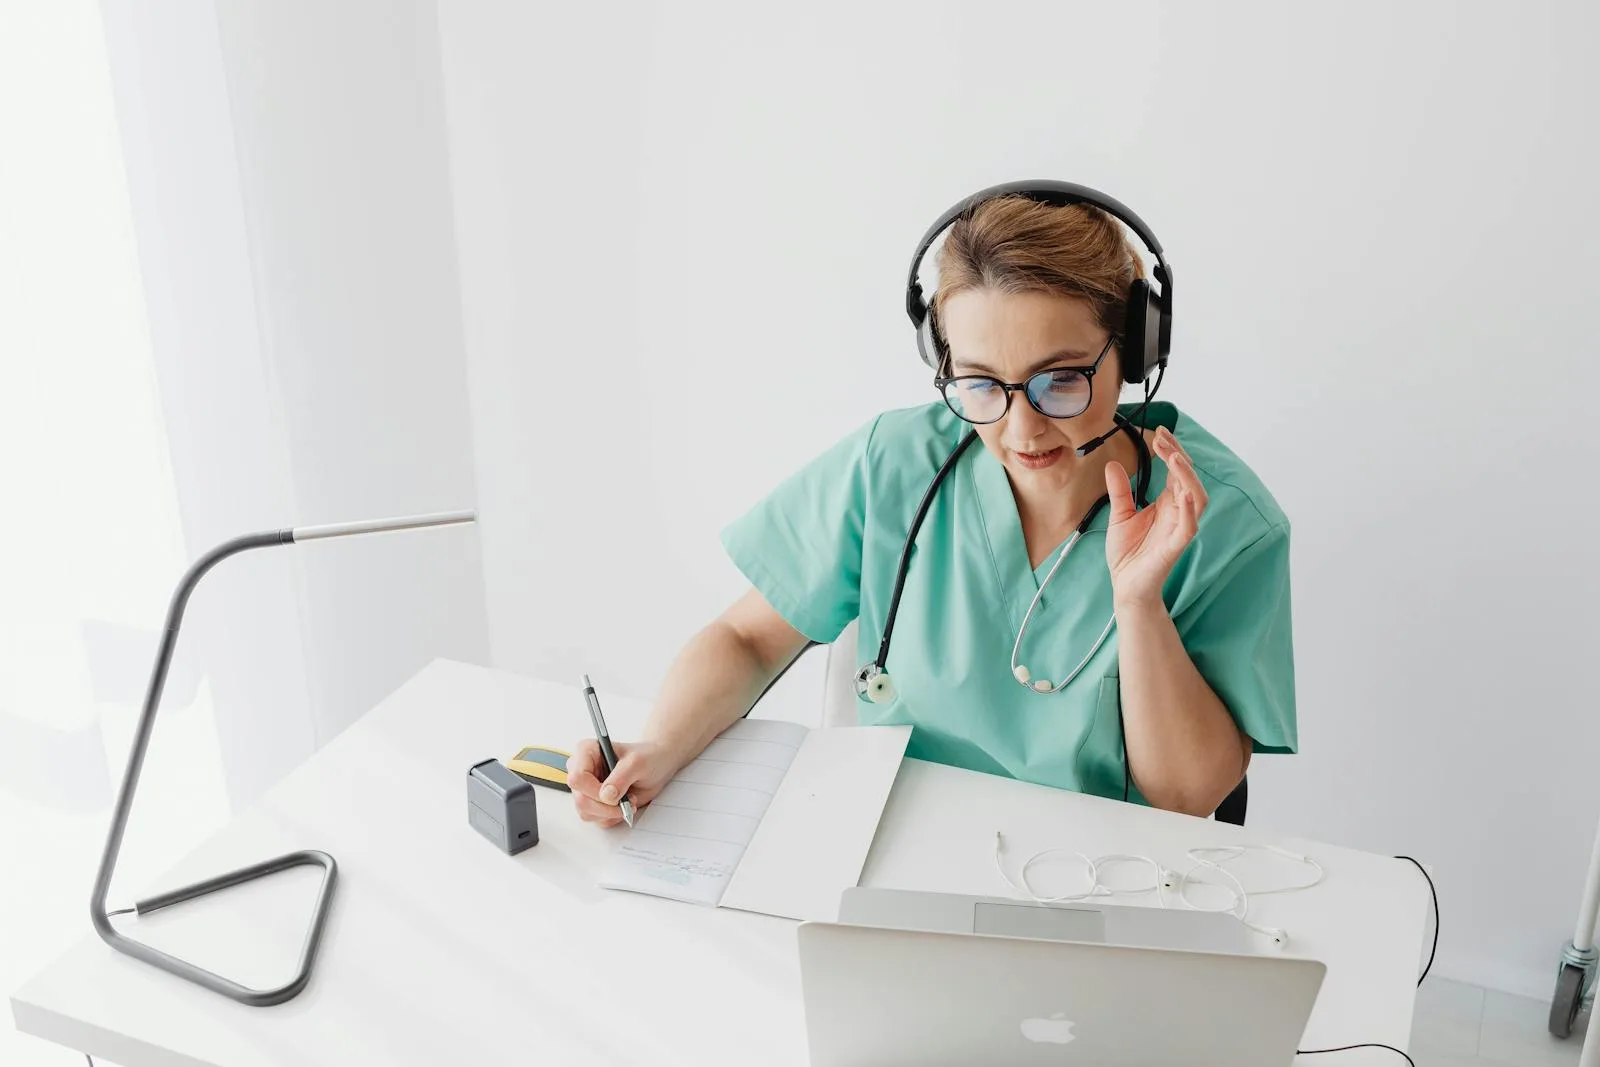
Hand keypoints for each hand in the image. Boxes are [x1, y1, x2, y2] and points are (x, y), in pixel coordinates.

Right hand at [567, 738, 678, 826]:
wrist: (656, 765)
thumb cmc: (647, 757)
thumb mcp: (638, 762)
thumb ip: (621, 777)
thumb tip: (606, 795)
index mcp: (586, 752)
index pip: (577, 778)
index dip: (594, 791)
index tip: (615, 794)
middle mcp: (582, 770)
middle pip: (581, 799)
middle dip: (606, 807)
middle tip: (627, 801)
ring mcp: (586, 788)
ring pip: (587, 812)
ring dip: (611, 813)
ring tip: (629, 800)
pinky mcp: (593, 802)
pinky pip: (596, 819)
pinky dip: (613, 817)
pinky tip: (624, 804)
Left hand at [1104, 426, 1207, 606]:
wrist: (1125, 585)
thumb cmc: (1127, 553)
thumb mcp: (1119, 514)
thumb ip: (1120, 490)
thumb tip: (1113, 464)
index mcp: (1167, 503)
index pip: (1176, 471)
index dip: (1171, 450)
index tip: (1159, 432)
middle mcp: (1178, 512)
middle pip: (1188, 478)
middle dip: (1178, 455)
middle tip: (1162, 439)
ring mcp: (1180, 527)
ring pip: (1197, 497)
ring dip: (1188, 476)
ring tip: (1174, 458)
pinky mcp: (1176, 545)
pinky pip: (1190, 526)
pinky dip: (1190, 510)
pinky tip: (1184, 494)